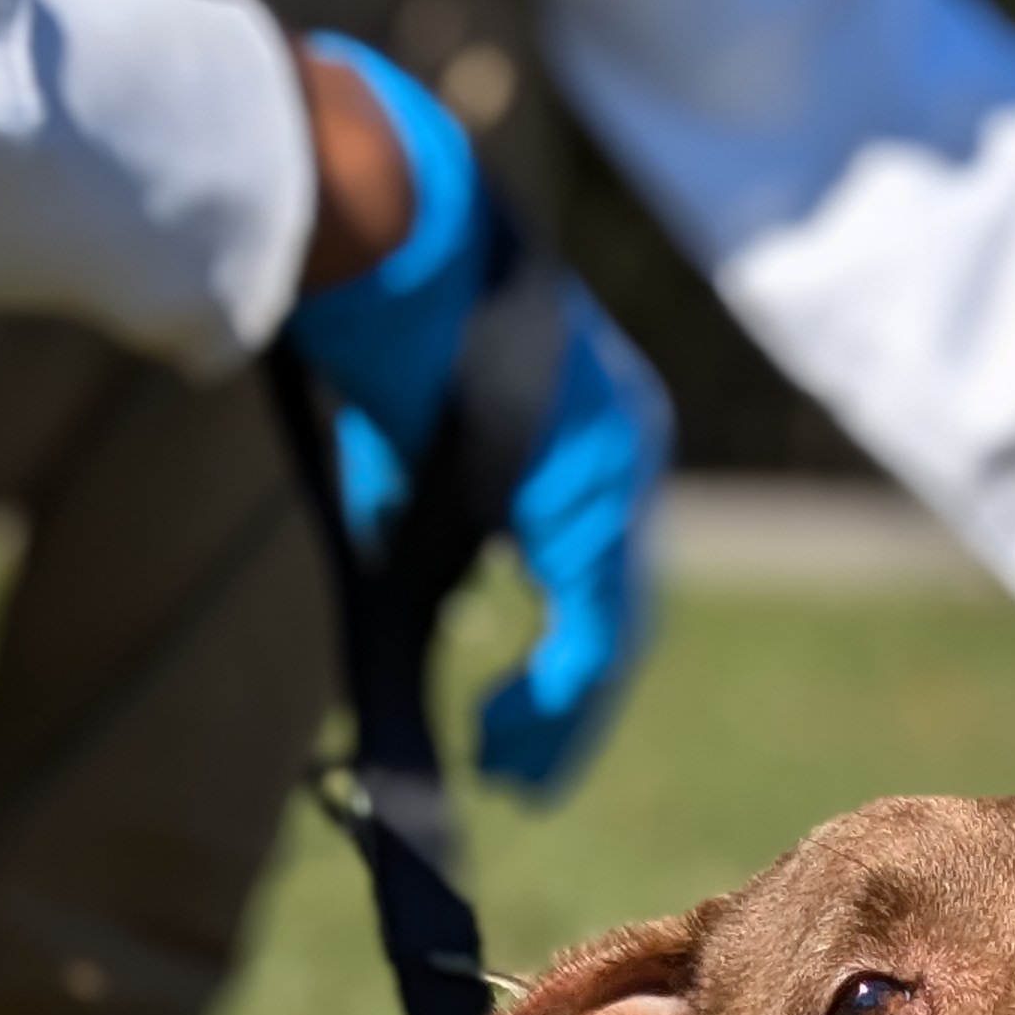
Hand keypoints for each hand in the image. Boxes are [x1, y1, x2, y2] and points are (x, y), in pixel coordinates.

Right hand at [282, 38, 669, 794]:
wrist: (392, 240)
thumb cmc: (387, 330)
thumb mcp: (421, 458)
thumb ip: (441, 536)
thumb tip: (425, 610)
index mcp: (597, 434)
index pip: (598, 575)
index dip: (562, 666)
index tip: (516, 731)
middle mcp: (628, 452)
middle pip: (614, 611)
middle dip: (563, 706)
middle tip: (519, 773)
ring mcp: (623, 472)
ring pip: (613, 631)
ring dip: (557, 714)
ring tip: (513, 772)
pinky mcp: (598, 498)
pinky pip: (593, 627)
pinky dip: (554, 693)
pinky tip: (509, 735)